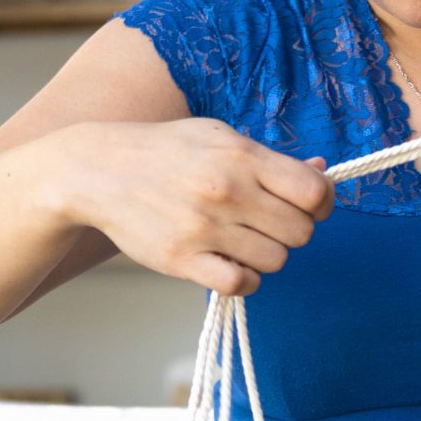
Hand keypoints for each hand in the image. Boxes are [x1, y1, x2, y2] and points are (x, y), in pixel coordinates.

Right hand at [61, 119, 333, 297]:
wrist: (96, 170)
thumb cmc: (166, 152)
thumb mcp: (218, 137)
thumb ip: (271, 160)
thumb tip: (323, 174)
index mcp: (241, 156)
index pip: (313, 193)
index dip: (320, 204)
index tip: (306, 207)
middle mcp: (226, 191)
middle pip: (301, 232)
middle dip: (292, 231)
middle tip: (266, 224)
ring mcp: (204, 228)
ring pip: (275, 261)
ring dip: (266, 255)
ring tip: (241, 240)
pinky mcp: (182, 260)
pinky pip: (240, 284)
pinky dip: (243, 279)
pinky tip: (229, 263)